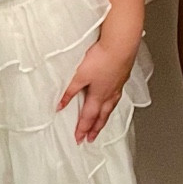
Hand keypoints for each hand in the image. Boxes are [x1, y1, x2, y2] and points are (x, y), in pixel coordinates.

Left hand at [58, 26, 140, 143]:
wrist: (121, 45)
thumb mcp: (79, 76)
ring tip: (103, 120)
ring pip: (111, 106)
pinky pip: (117, 94)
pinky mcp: (123, 75)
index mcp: (98, 96)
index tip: (79, 139)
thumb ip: (69, 92)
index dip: (83, 129)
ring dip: (105, 116)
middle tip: (92, 137)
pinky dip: (114, 101)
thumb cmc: (102, 58)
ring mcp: (118, 85)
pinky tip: (113, 96)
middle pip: (102, 116)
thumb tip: (59, 105)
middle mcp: (109, 94)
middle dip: (95, 128)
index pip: (88, 117)